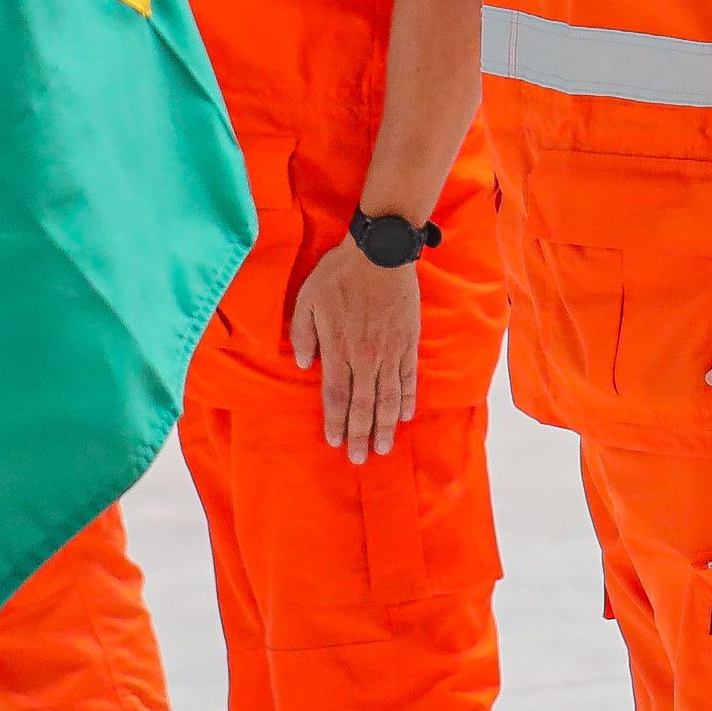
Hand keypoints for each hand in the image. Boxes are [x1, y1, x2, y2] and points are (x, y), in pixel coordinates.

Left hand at [285, 238, 422, 461]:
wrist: (380, 252)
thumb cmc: (339, 274)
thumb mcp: (306, 299)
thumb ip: (302, 334)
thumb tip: (305, 365)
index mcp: (338, 349)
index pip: (336, 396)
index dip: (336, 421)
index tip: (336, 442)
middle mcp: (365, 357)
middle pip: (364, 405)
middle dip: (361, 434)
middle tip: (362, 458)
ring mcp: (390, 351)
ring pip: (388, 397)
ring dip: (386, 426)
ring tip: (384, 447)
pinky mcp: (408, 341)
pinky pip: (408, 377)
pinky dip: (407, 399)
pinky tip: (405, 416)